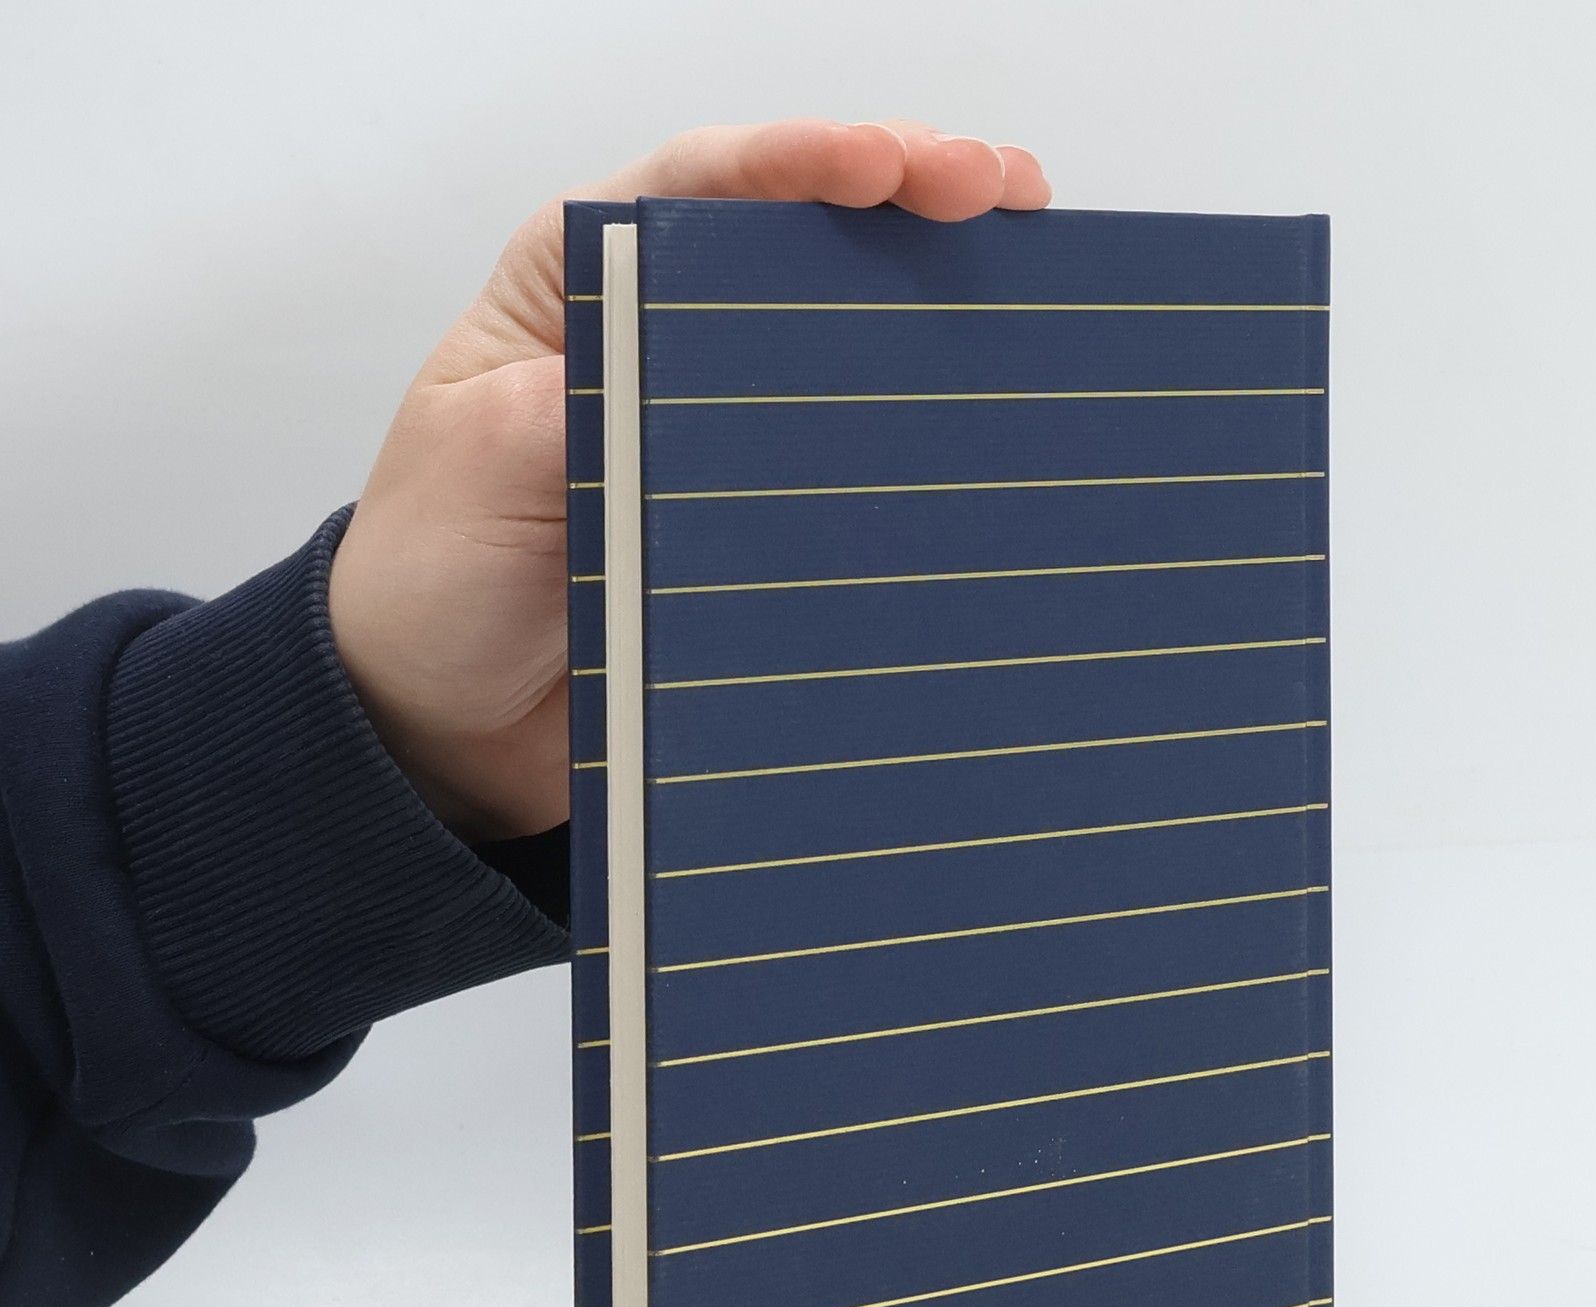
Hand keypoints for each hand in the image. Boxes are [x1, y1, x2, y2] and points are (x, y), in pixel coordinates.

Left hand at [327, 121, 1051, 841]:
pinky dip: (920, 443)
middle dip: (911, 205)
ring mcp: (718, 440)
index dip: (808, 159)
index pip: (703, 187)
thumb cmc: (432, 581)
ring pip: (843, 354)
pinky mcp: (757, 527)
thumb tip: (711, 378)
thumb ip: (585, 400)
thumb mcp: (485, 464)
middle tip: (1008, 197)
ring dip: (936, 312)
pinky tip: (992, 424)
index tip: (900, 166)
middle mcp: (662, 345)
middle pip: (802, 248)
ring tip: (1036, 283)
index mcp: (581, 291)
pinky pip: (849, 477)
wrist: (444, 730)